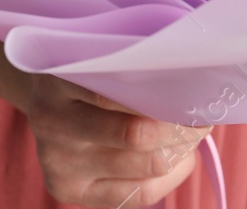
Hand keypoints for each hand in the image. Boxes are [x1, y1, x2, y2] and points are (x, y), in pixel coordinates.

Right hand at [24, 74, 210, 206]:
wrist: (45, 99)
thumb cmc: (87, 71)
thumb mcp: (98, 51)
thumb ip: (132, 60)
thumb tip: (193, 77)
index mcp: (59, 79)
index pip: (120, 91)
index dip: (168, 93)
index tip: (197, 89)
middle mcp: (53, 122)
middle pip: (136, 136)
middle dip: (181, 128)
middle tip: (202, 115)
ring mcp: (58, 162)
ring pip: (145, 167)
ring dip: (180, 151)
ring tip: (192, 134)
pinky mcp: (67, 190)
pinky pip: (136, 194)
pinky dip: (170, 176)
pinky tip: (178, 159)